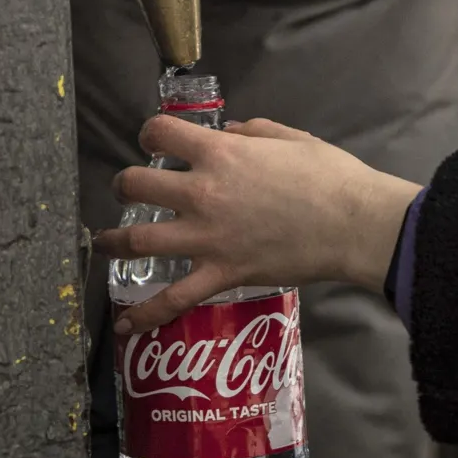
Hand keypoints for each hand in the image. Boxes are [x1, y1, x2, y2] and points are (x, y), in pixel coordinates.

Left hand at [96, 116, 421, 334]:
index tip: (154, 141)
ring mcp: (208, 237)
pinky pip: (174, 299)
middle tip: (130, 190)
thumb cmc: (329, 176)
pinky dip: (146, 315)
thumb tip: (230, 130)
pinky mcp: (221, 274)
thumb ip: (252, 130)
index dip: (150, 133)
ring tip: (104, 242)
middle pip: (137, 185)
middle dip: (126, 185)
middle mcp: (203, 192)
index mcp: (220, 153)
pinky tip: (124, 326)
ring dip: (114, 241)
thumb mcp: (290, 137)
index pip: (161, 132)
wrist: (353, 223)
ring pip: (139, 239)